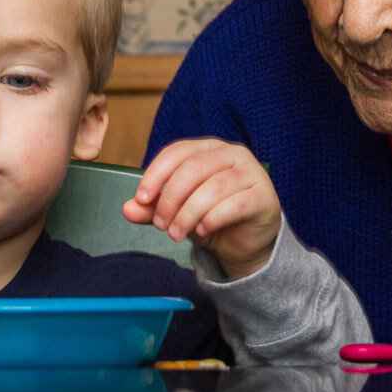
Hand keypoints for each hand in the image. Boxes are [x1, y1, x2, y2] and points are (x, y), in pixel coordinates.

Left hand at [123, 138, 280, 278]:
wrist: (246, 242)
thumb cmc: (211, 217)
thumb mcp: (177, 212)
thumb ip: (153, 209)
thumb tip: (127, 208)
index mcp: (209, 148)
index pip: (178, 151)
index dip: (156, 173)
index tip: (141, 198)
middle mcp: (232, 153)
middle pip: (194, 168)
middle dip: (171, 197)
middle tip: (160, 224)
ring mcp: (251, 172)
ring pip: (214, 187)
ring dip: (188, 212)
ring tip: (175, 233)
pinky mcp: (264, 196)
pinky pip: (236, 203)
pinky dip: (214, 217)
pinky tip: (202, 230)